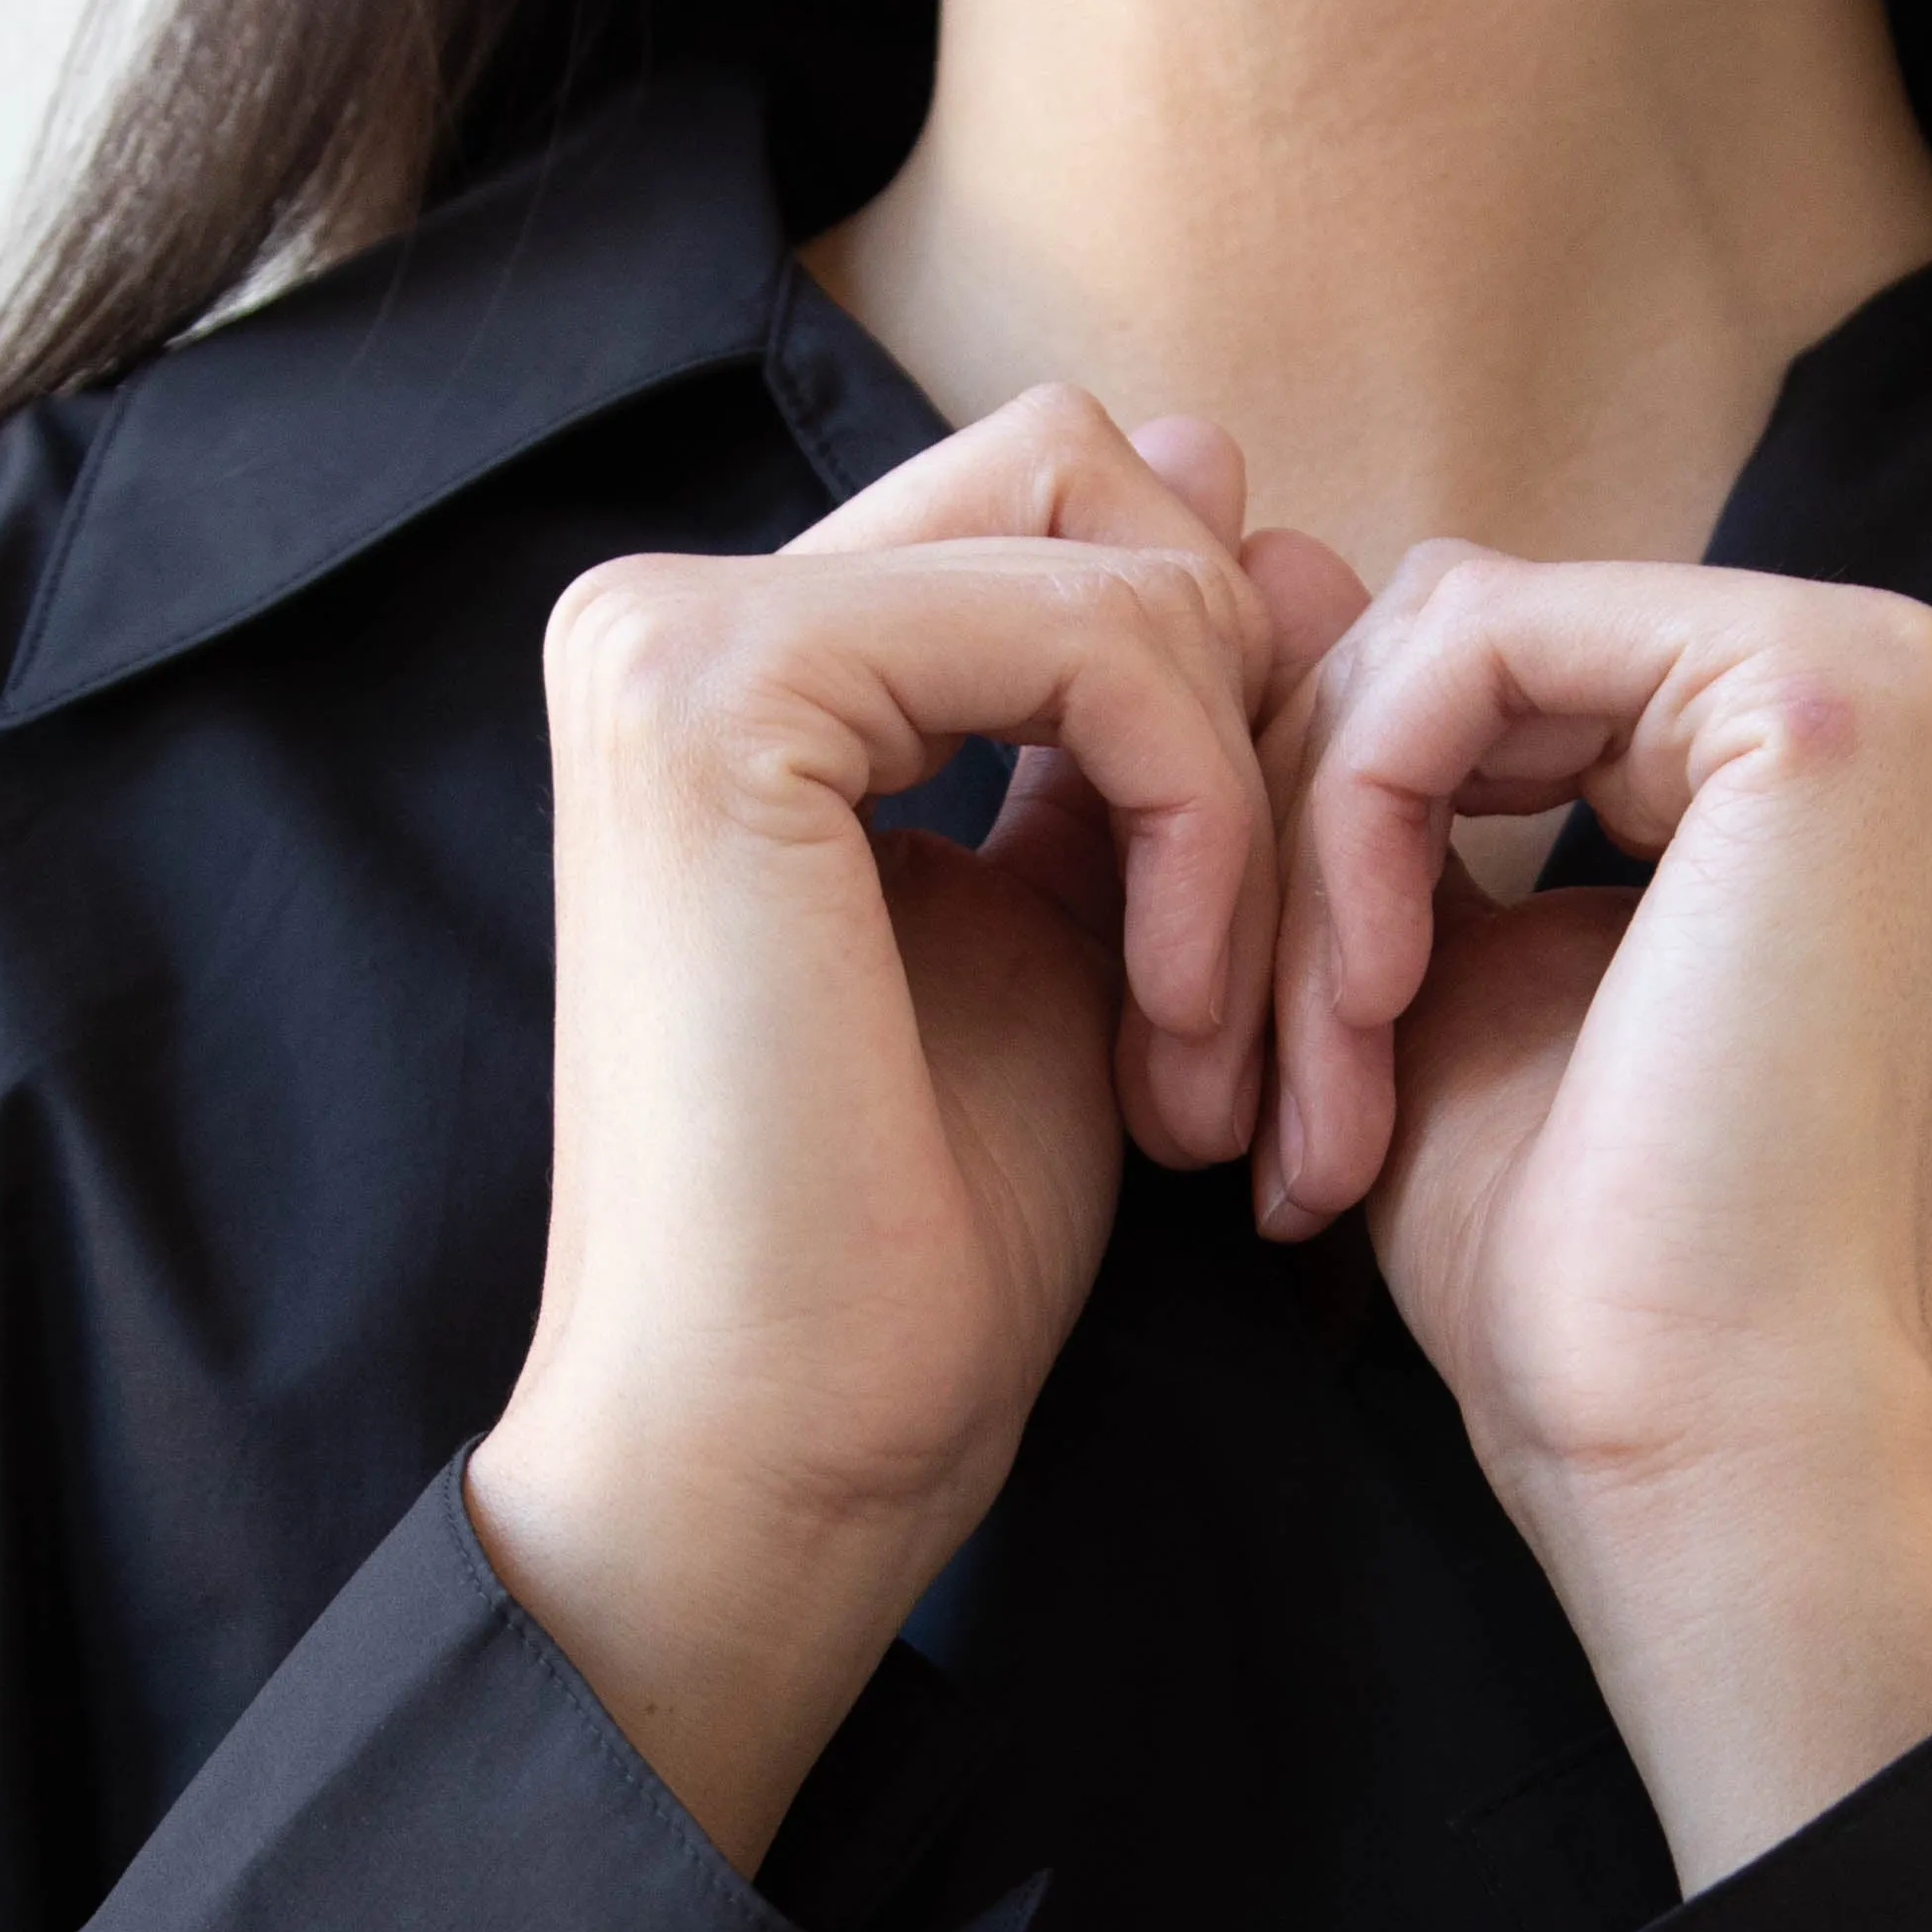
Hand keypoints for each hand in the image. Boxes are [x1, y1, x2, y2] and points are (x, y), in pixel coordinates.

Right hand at [470, 394, 1303, 1864]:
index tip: (1253, 944)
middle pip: (1083, 470)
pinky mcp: (719, 694)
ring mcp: (673, 637)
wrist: (777, 1461)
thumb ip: (1116, 724)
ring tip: (1213, 1054)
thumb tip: (1226, 472)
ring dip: (1236, 805)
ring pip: (1115, 549)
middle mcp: (669, 616)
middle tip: (1262, 981)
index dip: (1216, 690)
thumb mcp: (1060, 931)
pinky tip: (1179, 1037)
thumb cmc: (909, 1257)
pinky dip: (1204, 833)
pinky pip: (1102, 641)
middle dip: (1239, 703)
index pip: (1058, 516)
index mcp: (736, 669)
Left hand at [1264, 549, 1931, 1891]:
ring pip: (1425, 651)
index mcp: (1788, 738)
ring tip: (1285, 1104)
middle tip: (1213, 1097)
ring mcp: (1857, 663)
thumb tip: (1256, 587)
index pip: (1459, 673)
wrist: (1707, 1448)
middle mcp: (1860, 666)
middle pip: (1431, 641)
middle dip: (1276, 867)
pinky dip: (1349, 843)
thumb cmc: (1583, 1283)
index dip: (1294, 848)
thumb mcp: (1442, 988)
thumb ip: (1383, 805)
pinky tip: (1365, 1021)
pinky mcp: (1807, 692)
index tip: (1220, 1067)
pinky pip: (1458, 662)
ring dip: (1298, 884)